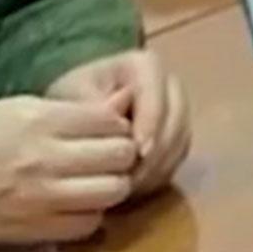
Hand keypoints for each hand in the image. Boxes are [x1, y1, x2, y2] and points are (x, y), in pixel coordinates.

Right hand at [0, 96, 135, 244]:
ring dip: (111, 185)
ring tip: (95, 181)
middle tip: (107, 157)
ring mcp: (39, 197)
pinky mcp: (31, 230)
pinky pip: (87, 224)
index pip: (111, 120)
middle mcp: (44, 158)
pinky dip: (90, 215)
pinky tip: (76, 205)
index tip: (106, 130)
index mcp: (40, 120)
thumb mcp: (15, 107)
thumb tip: (120, 106)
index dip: (115, 124)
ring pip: (113, 191)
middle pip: (121, 155)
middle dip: (121, 154)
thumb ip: (69, 111)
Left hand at [46, 50, 190, 195]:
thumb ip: (95, 108)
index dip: (150, 124)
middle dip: (156, 153)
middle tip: (133, 179)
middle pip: (176, 120)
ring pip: (180, 141)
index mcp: (146, 65)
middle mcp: (169, 84)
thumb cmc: (72, 96)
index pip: (157, 96)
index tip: (137, 152)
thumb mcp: (73, 96)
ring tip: (129, 187)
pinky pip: (178, 156)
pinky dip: (160, 173)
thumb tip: (122, 129)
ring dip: (158, 167)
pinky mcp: (177, 134)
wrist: (77, 105)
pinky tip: (136, 187)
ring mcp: (177, 109)